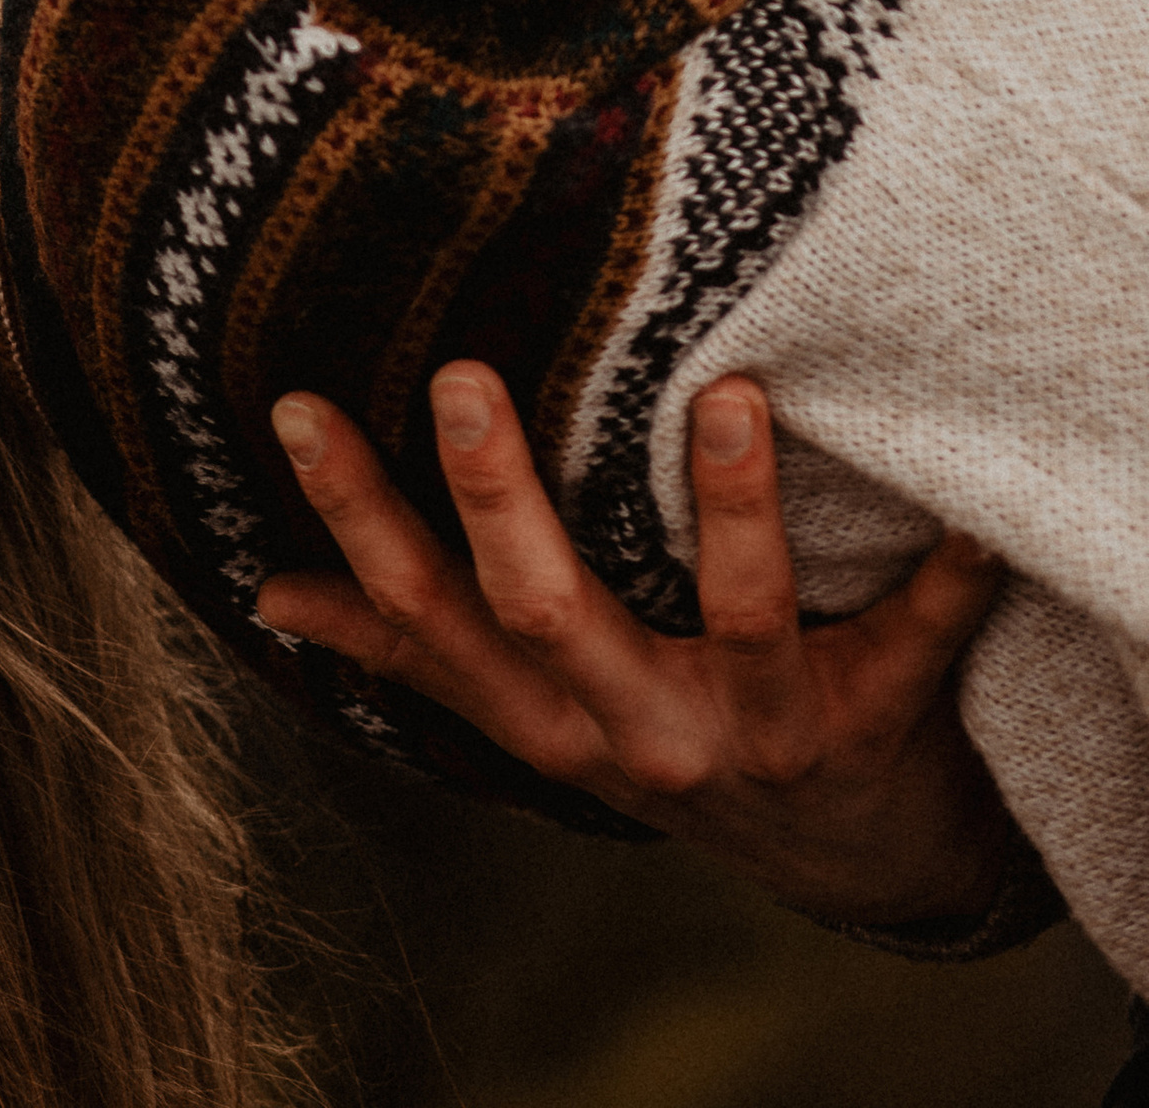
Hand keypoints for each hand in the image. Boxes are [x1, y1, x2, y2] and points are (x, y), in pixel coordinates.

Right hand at [257, 365, 1014, 928]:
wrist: (853, 857)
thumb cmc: (668, 739)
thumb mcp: (535, 711)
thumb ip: (415, 645)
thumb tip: (270, 591)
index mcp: (546, 716)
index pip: (425, 611)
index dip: (357, 519)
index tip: (299, 406)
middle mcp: (636, 731)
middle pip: (547, 614)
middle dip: (500, 501)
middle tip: (460, 376)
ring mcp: (756, 731)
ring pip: (740, 620)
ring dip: (733, 512)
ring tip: (726, 398)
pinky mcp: (874, 722)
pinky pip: (910, 645)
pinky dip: (942, 586)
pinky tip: (963, 519)